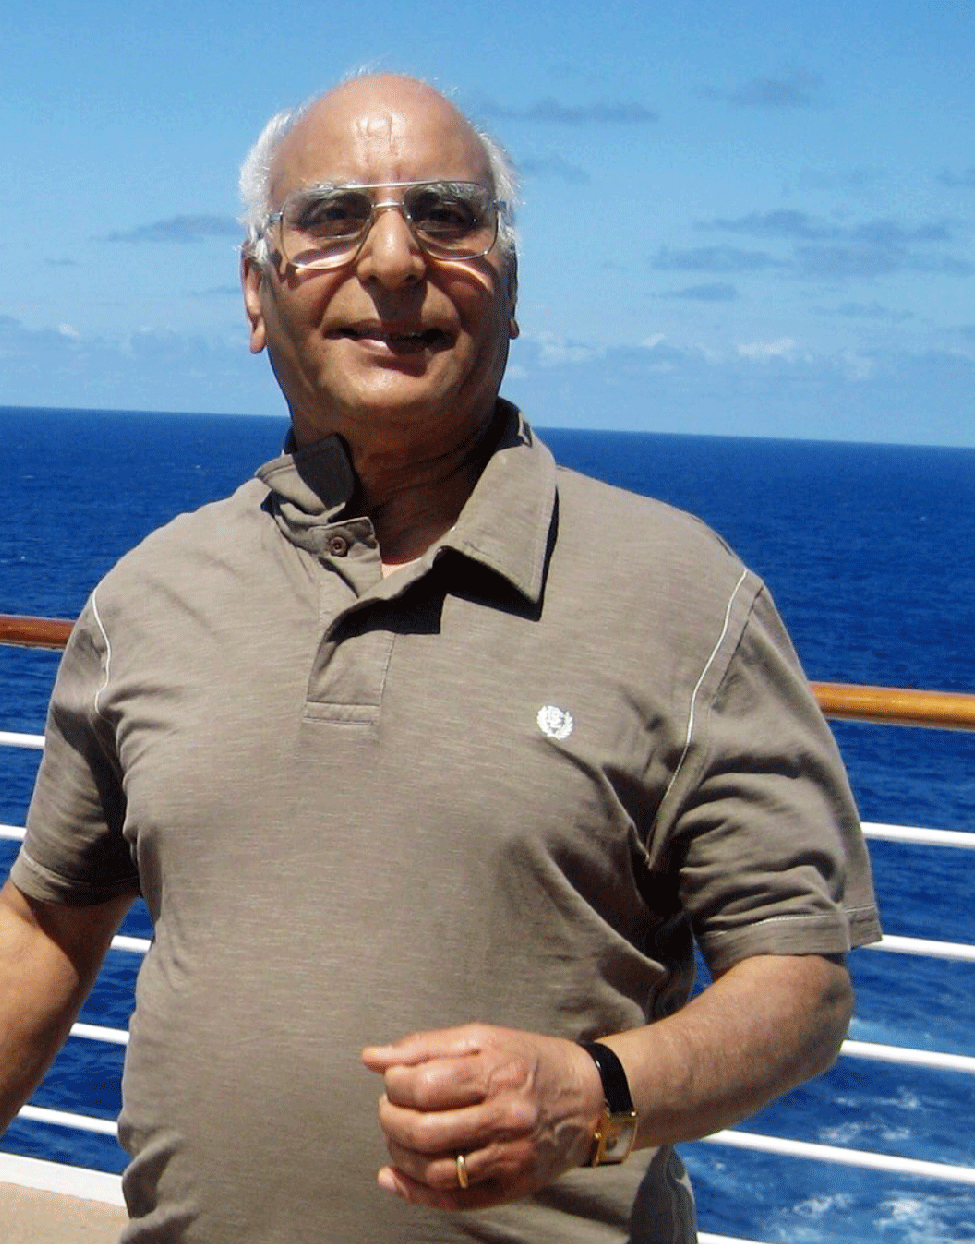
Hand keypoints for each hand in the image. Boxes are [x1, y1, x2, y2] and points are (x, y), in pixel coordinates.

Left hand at [361, 1023, 603, 1210]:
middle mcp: (506, 1116)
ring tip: (397, 1137)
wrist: (589, 1097)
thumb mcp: (483, 1038)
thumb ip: (425, 1046)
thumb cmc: (528, 1061)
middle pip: (425, 1131)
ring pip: (436, 1170)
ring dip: (400, 1156)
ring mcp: (510, 1156)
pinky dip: (415, 1193)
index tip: (393, 1079)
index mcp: (496, 1071)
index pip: (424, 1085)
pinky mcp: (513, 1186)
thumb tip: (371, 1058)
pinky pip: (455, 1199)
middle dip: (391, 1121)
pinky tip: (394, 1177)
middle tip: (388, 1109)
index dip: (394, 1083)